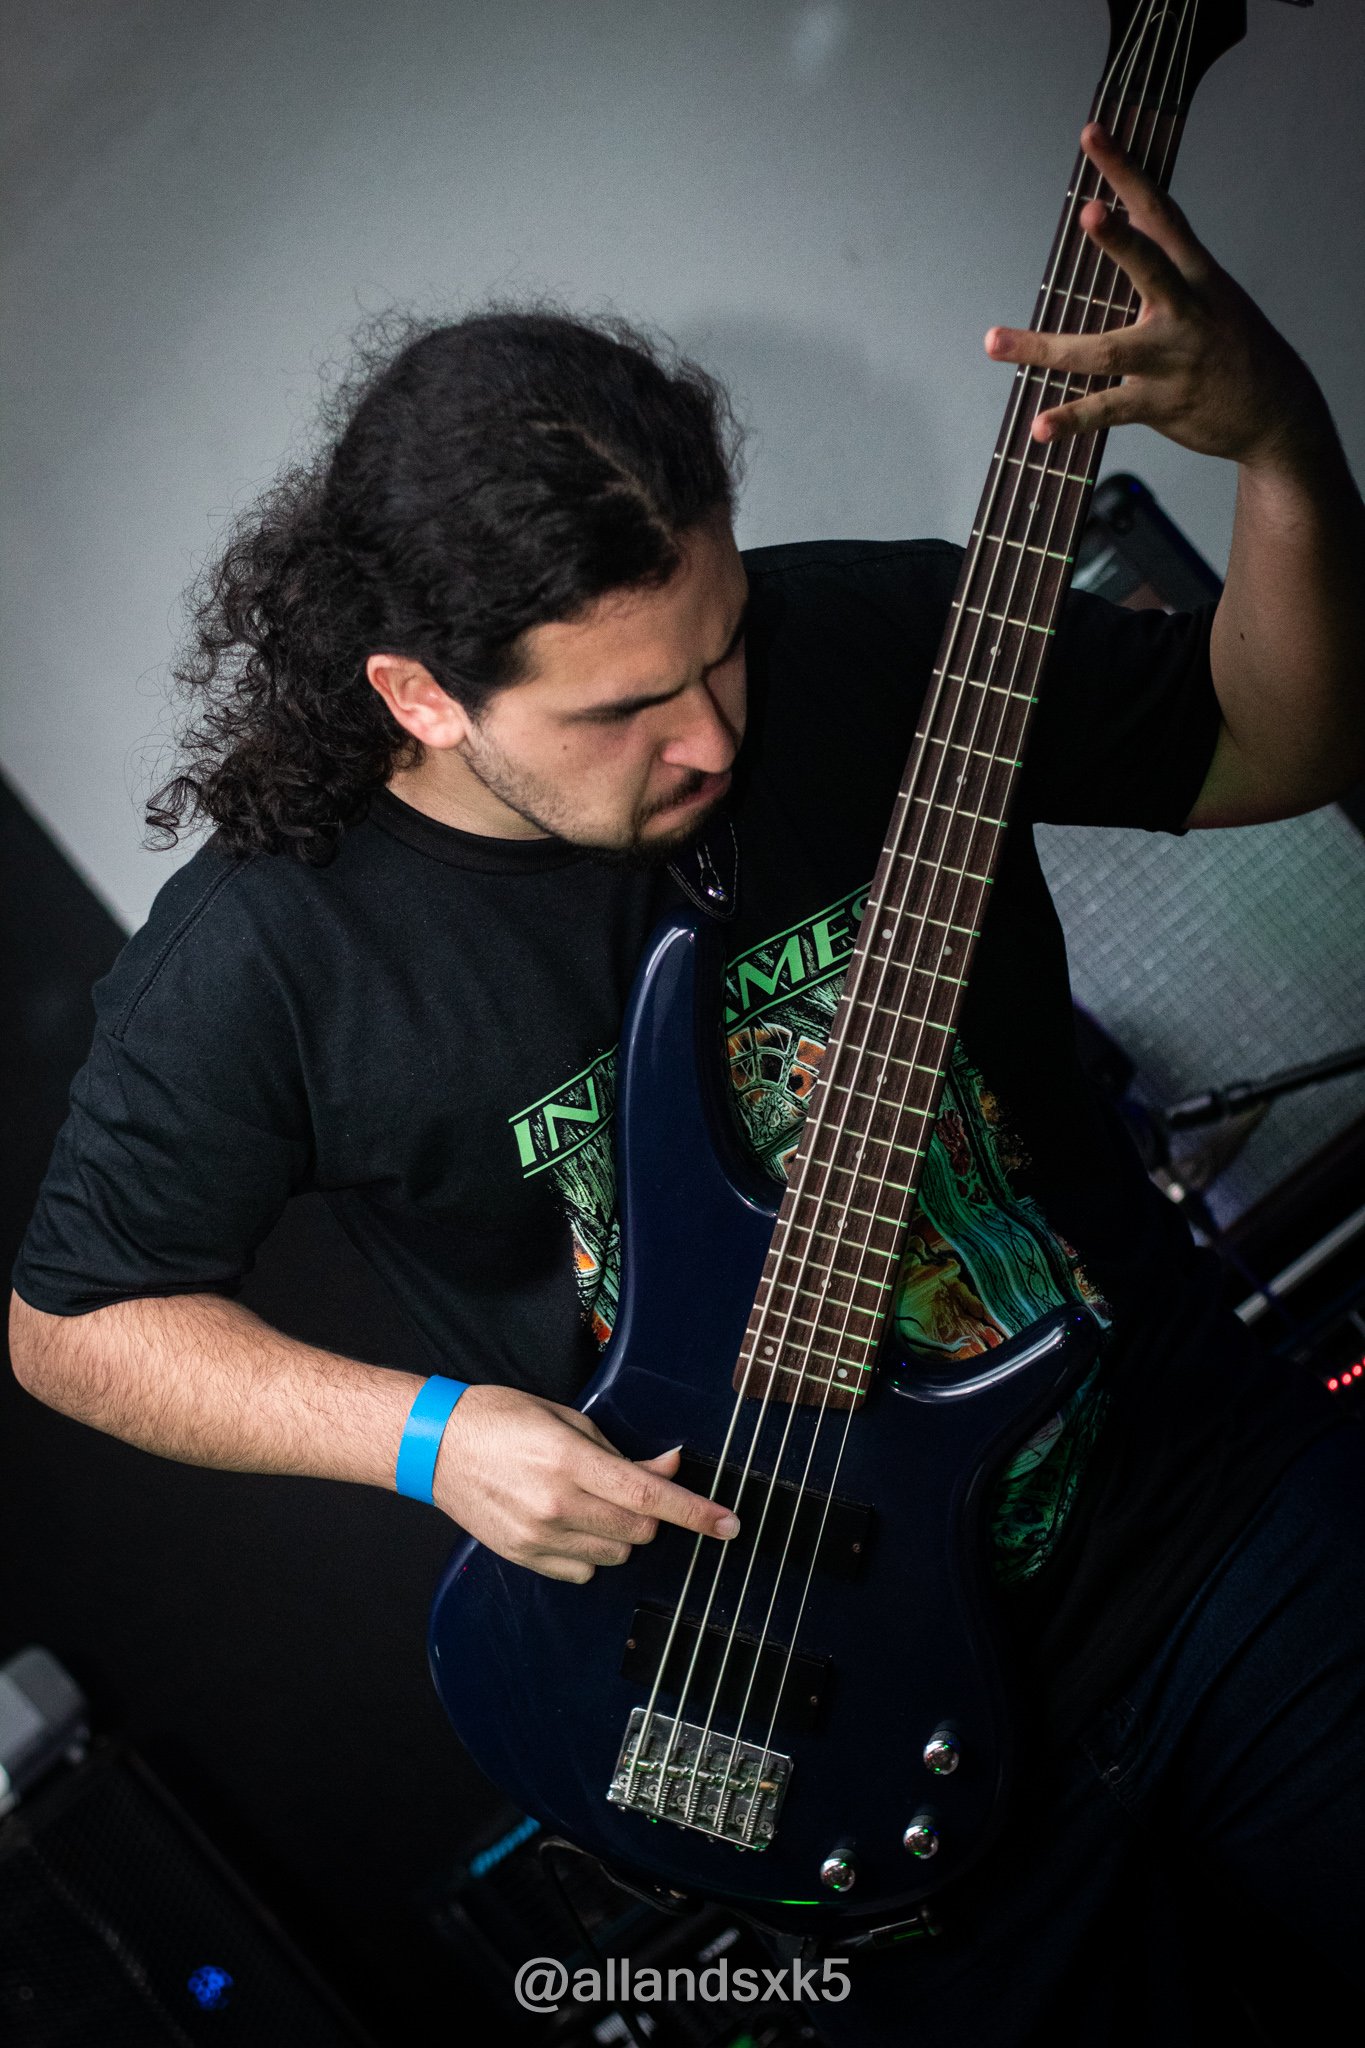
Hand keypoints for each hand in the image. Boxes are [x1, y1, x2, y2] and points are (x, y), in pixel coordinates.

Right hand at [429, 1381, 738, 1582]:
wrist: (436, 1446)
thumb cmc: (501, 1419)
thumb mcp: (569, 1420)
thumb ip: (621, 1452)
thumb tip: (669, 1467)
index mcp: (571, 1461)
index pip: (650, 1496)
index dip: (696, 1513)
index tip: (729, 1524)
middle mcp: (558, 1505)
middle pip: (640, 1531)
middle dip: (651, 1514)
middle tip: (632, 1488)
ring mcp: (539, 1537)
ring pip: (616, 1555)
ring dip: (621, 1534)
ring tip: (591, 1501)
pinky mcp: (525, 1557)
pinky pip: (583, 1571)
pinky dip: (592, 1552)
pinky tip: (571, 1523)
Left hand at [984, 122, 1326, 472]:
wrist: (1275, 411)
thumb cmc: (1231, 346)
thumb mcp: (1210, 293)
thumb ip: (1165, 261)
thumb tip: (1123, 221)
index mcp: (1197, 274)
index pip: (1159, 212)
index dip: (1126, 171)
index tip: (1092, 134)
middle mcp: (1186, 310)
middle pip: (1150, 268)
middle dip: (1122, 241)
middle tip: (1088, 213)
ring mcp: (1173, 358)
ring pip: (1104, 351)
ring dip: (1045, 348)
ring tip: (993, 342)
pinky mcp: (1161, 403)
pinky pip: (1107, 408)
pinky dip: (1071, 418)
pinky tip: (1038, 427)